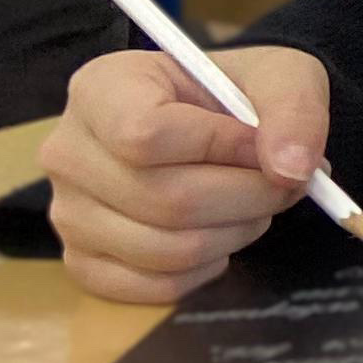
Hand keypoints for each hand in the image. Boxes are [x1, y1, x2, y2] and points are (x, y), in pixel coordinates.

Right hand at [41, 43, 331, 303]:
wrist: (213, 124)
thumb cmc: (235, 94)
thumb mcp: (279, 75)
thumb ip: (294, 111)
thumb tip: (293, 170)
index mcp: (101, 89)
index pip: (147, 135)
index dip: (222, 148)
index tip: (265, 146)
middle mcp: (68, 152)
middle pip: (165, 199)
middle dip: (248, 198)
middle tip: (284, 185)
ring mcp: (68, 213)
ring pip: (164, 250)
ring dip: (234, 234)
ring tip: (255, 205)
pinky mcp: (83, 262)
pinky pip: (153, 287)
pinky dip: (205, 269)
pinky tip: (220, 234)